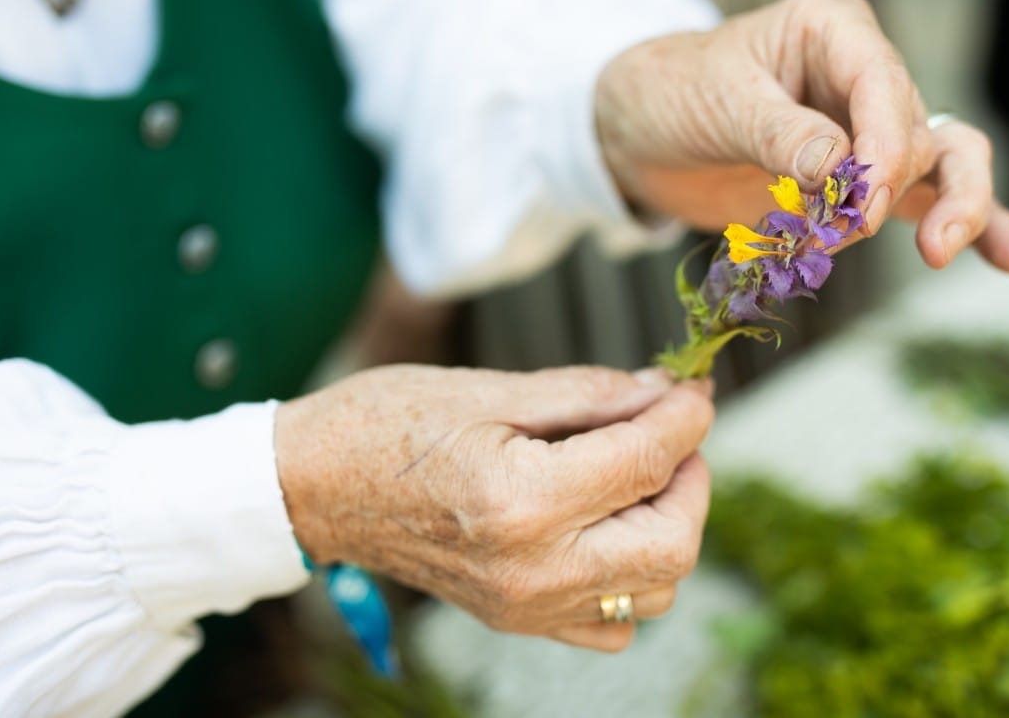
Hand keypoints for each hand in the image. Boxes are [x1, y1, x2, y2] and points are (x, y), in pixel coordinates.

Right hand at [274, 364, 712, 651]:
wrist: (314, 486)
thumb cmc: (386, 424)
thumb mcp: (491, 388)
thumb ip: (591, 394)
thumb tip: (665, 390)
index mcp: (524, 501)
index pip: (648, 462)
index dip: (686, 417)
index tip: (694, 389)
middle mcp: (532, 570)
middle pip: (673, 544)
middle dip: (690, 479)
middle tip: (670, 432)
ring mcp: (526, 607)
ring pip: (654, 589)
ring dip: (666, 525)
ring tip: (637, 474)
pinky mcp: (518, 620)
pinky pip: (613, 622)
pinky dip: (632, 575)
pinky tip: (605, 525)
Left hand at [595, 0, 1008, 274]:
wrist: (637, 130)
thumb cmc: (671, 94)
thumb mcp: (718, 103)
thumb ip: (781, 135)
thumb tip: (841, 173)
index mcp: (831, 31)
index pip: (884, 83)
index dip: (884, 146)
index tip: (863, 202)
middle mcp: (862, 75)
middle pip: (917, 132)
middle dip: (893, 188)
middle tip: (858, 227)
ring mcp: (867, 131)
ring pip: (942, 164)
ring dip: (945, 211)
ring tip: (936, 253)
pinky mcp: (859, 184)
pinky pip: (925, 201)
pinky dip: (969, 228)